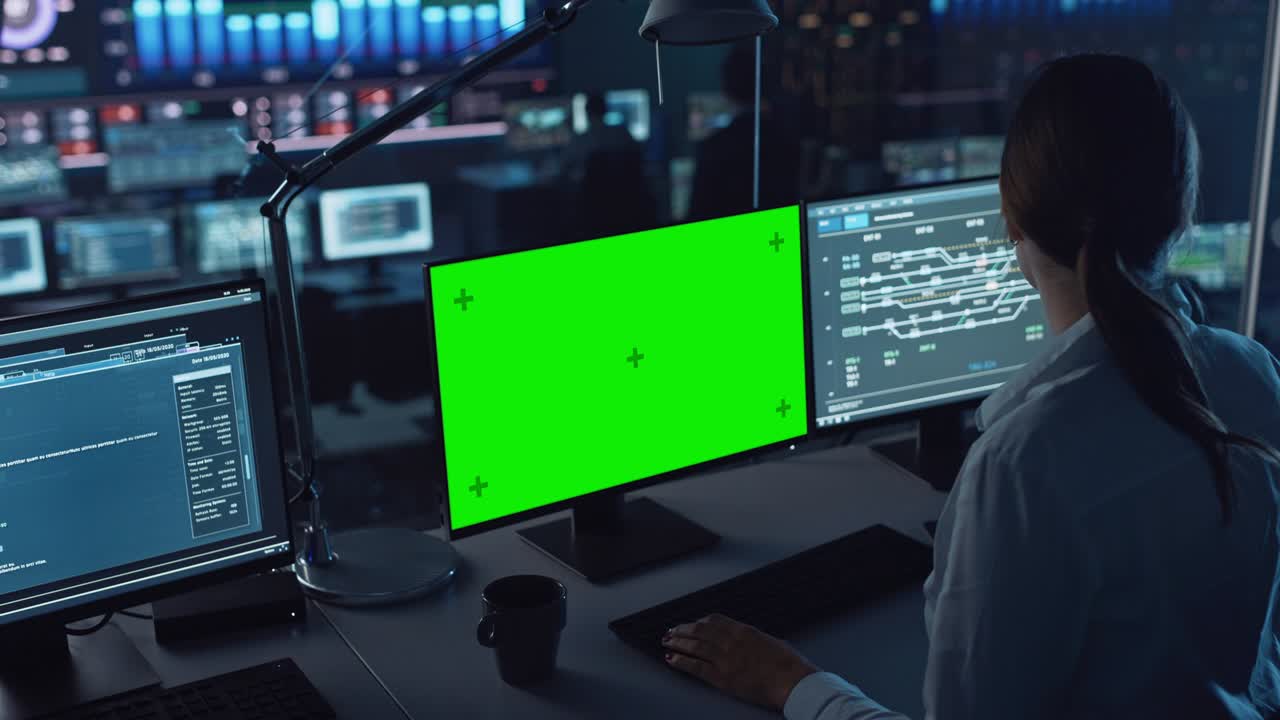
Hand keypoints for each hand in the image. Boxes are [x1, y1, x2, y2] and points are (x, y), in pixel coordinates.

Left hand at [662, 614, 819, 710]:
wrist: (793, 681)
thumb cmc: (788, 664)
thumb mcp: (770, 641)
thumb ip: (752, 639)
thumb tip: (745, 640)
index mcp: (743, 631)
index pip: (714, 621)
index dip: (699, 622)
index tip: (692, 624)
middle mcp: (730, 641)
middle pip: (699, 631)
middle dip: (683, 630)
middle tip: (671, 631)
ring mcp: (725, 659)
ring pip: (694, 646)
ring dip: (678, 643)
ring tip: (666, 641)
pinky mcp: (722, 677)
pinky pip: (696, 667)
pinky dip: (682, 661)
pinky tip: (671, 658)